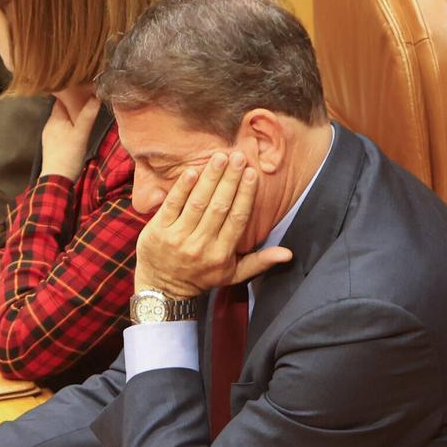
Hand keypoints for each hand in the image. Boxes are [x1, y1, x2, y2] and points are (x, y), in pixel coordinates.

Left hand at [39, 96, 100, 179]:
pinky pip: (61, 128)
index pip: (61, 98)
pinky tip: (76, 129)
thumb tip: (96, 97)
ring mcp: (50, 135)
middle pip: (61, 108)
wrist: (56, 180)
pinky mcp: (53, 144)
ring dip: (71, 114)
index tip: (83, 86)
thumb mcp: (81, 135)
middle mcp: (50, 125)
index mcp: (54, 119)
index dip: (71, 91)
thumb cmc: (67, 158)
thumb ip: (88, 116)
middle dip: (73, 102)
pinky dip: (69, 125)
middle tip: (87, 97)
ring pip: (62, 119)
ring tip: (84, 111)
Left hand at [134, 151, 292, 298]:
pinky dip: (182, 188)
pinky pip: (172, 205)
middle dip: (230, 180)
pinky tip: (193, 171)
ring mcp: (178, 238)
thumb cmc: (202, 277)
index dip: (245, 194)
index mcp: (221, 254)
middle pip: (219, 207)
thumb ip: (260, 262)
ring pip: (197, 203)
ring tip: (220, 158)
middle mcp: (200, 246)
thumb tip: (288, 253)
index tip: (252, 173)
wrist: (163, 289)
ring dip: (210, 178)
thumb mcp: (233, 275)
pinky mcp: (158, 231)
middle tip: (238, 156)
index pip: (237, 219)